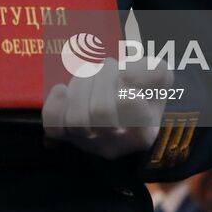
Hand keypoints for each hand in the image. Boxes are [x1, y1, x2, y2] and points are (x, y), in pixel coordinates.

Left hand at [42, 57, 169, 158]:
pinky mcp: (66, 137)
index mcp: (143, 133)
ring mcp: (88, 143)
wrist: (120, 105)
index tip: (126, 72)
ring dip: (80, 84)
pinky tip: (64, 90)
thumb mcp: (158, 78)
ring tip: (89, 74)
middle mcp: (115, 144)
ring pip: (76, 118)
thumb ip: (154, 71)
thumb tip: (126, 76)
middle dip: (101, 77)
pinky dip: (56, 102)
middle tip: (107, 67)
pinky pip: (53, 124)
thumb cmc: (140, 90)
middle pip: (101, 111)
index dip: (125, 80)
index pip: (130, 105)